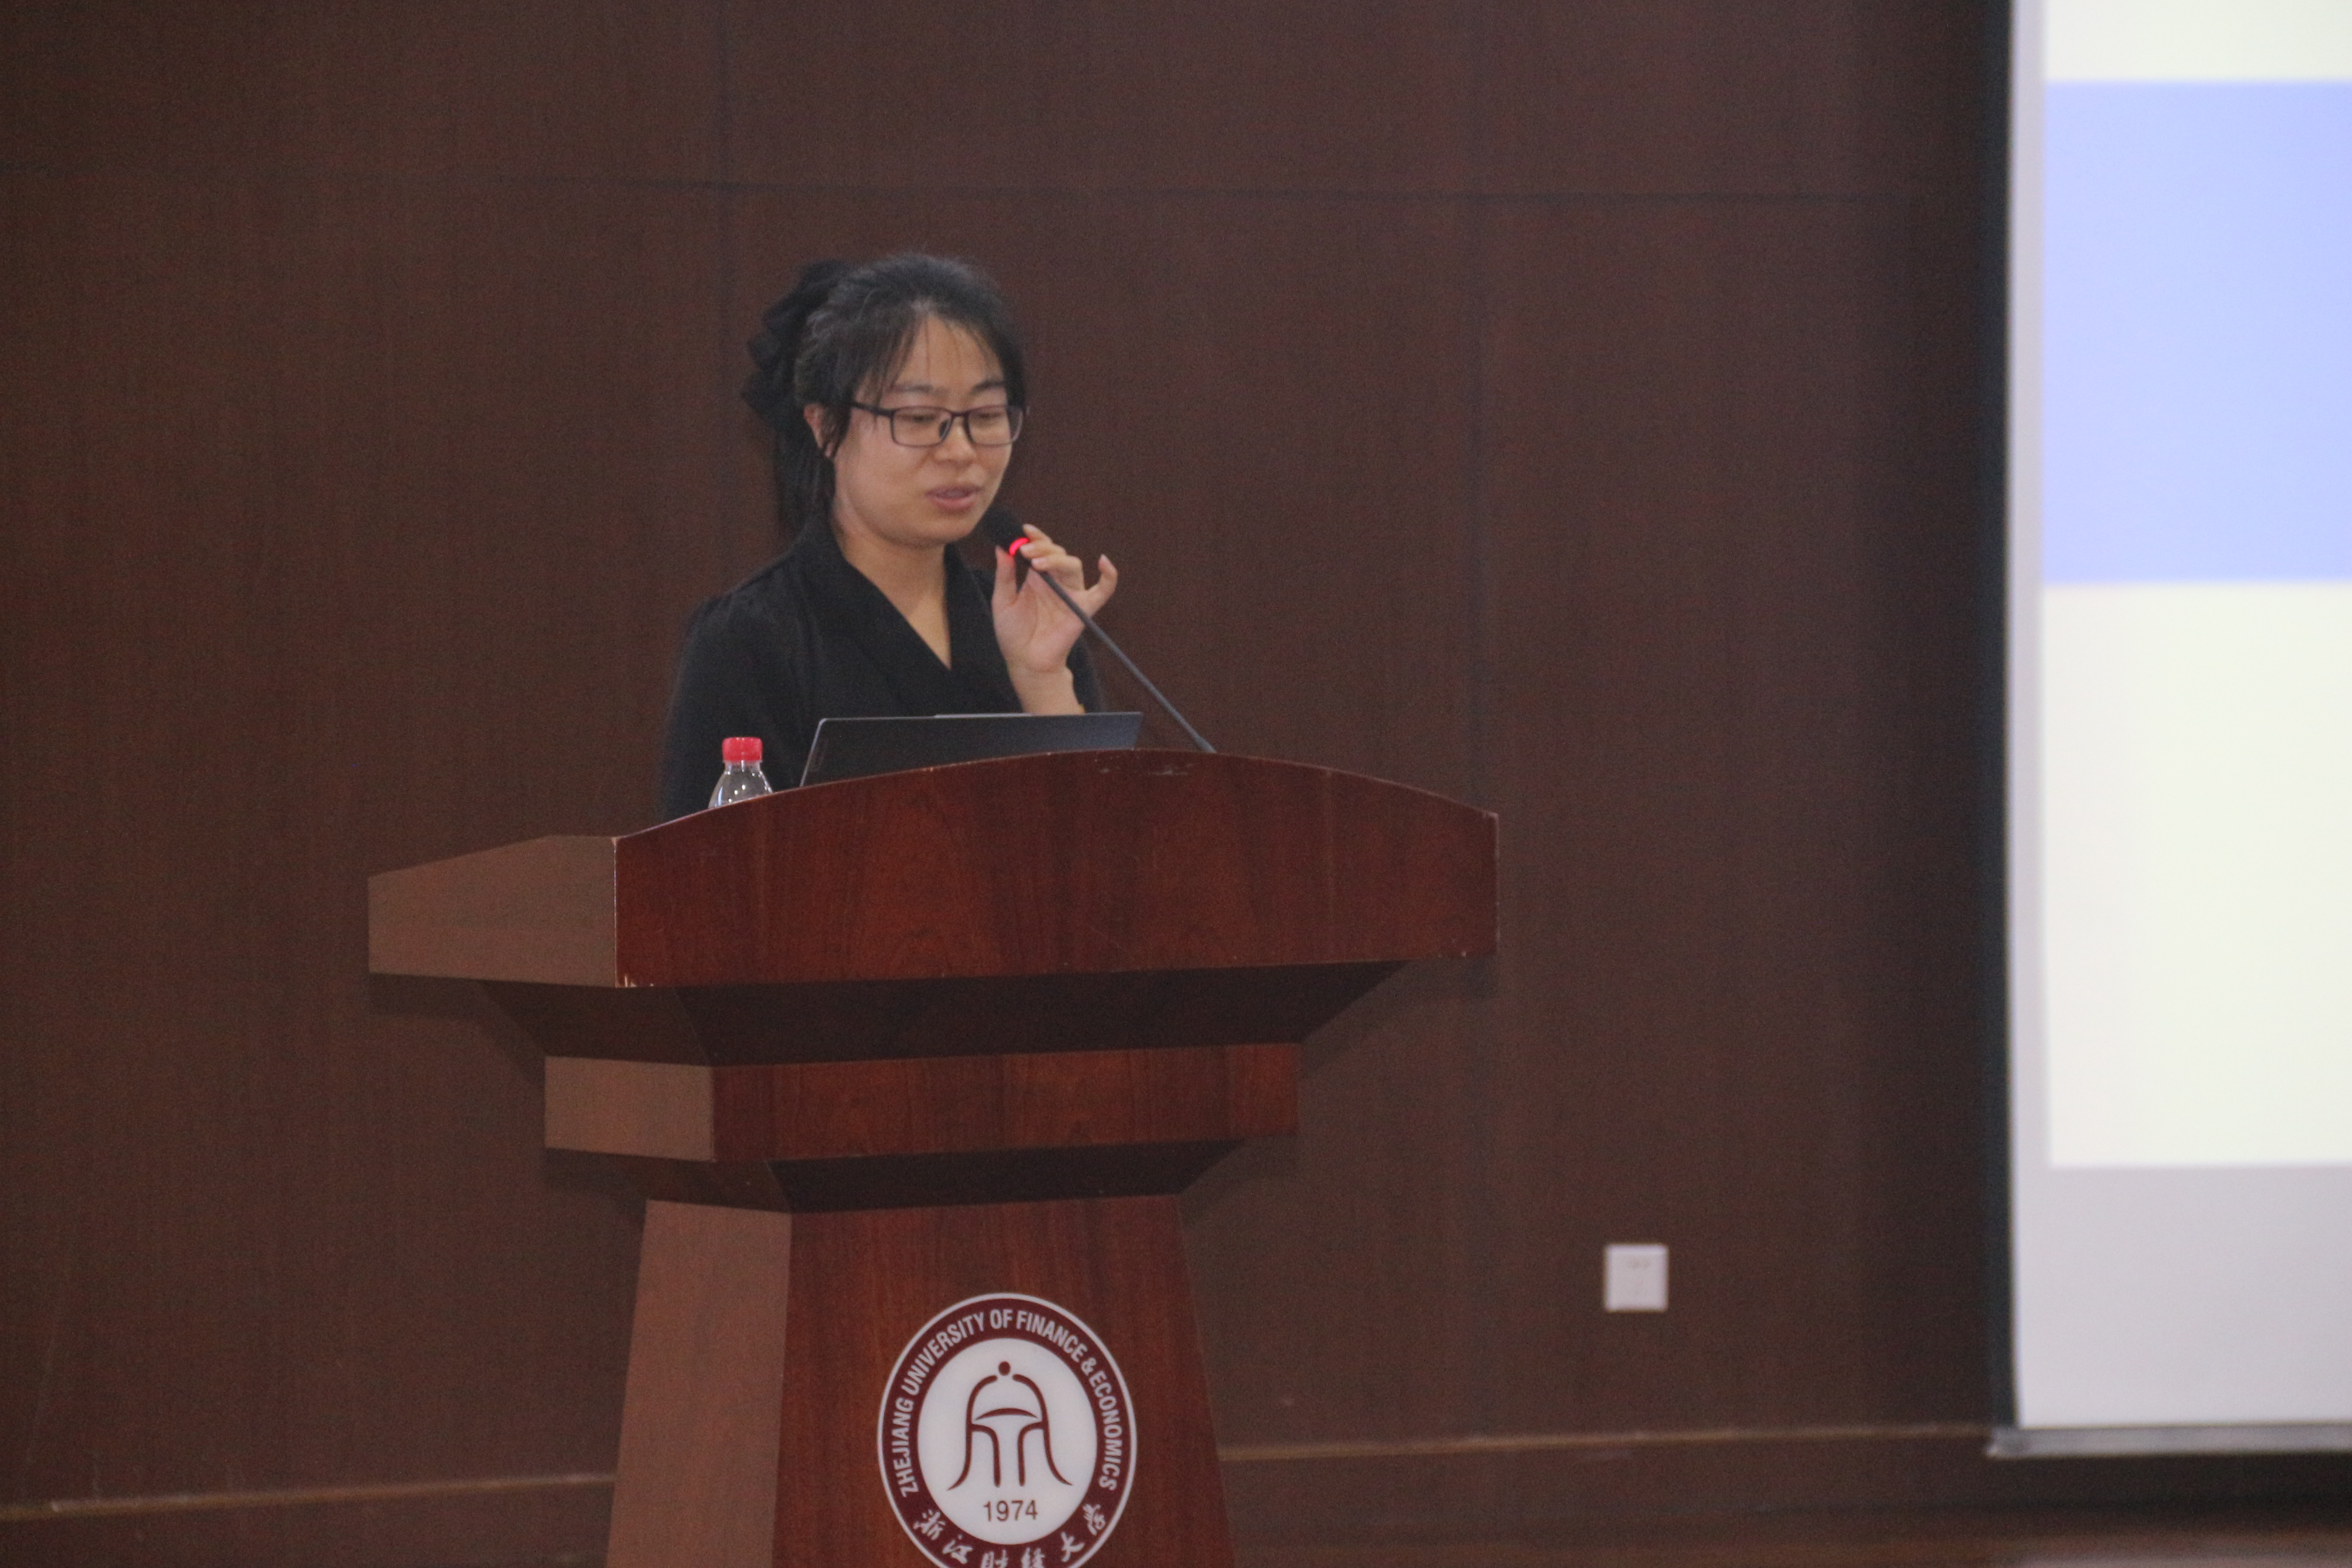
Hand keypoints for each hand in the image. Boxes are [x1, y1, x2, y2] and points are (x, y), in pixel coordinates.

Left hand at [991, 523, 1118, 713]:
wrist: (1024, 661)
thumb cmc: (1013, 634)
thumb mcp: (1003, 601)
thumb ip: (1004, 575)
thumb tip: (1002, 546)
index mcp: (1037, 578)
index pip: (1041, 550)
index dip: (1036, 537)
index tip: (1023, 530)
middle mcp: (1055, 582)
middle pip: (1057, 554)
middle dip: (1042, 549)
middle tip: (1025, 551)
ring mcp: (1071, 594)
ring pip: (1073, 565)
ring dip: (1056, 559)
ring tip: (1036, 564)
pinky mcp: (1083, 609)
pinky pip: (1103, 591)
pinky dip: (1109, 577)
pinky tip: (1104, 562)